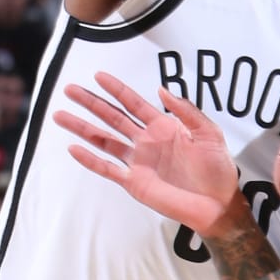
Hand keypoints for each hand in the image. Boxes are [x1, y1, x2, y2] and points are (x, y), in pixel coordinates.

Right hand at [56, 72, 239, 234]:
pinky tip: (74, 149)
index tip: (98, 75)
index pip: (134, 103)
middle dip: (90, 103)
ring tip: (60, 115)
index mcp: (164, 127)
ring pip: (103, 140)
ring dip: (82, 128)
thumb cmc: (218, 170)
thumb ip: (187, 111)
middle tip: (69, 89)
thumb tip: (162, 90)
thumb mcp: (209, 133)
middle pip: (112, 118)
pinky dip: (90, 160)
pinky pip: (108, 169)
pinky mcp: (134, 182)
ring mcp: (138, 162)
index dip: (116, 89)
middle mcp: (146, 142)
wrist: (218, 204)